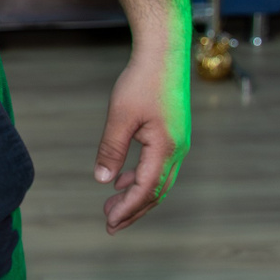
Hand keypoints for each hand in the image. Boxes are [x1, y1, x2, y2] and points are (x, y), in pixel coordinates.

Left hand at [93, 47, 191, 233]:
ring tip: (112, 206)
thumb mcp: (120, 116)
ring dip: (137, 195)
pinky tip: (122, 179)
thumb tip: (102, 180)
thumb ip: (111, 149)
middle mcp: (177, 150)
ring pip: (159, 181)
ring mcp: (177, 143)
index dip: (128, 208)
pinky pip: (158, 166)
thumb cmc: (142, 81)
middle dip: (134, 210)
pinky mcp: (172, 134)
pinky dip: (141, 178)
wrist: (164, 54)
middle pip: (157, 192)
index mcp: (166, 148)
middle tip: (110, 225)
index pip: (146, 189)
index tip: (110, 222)